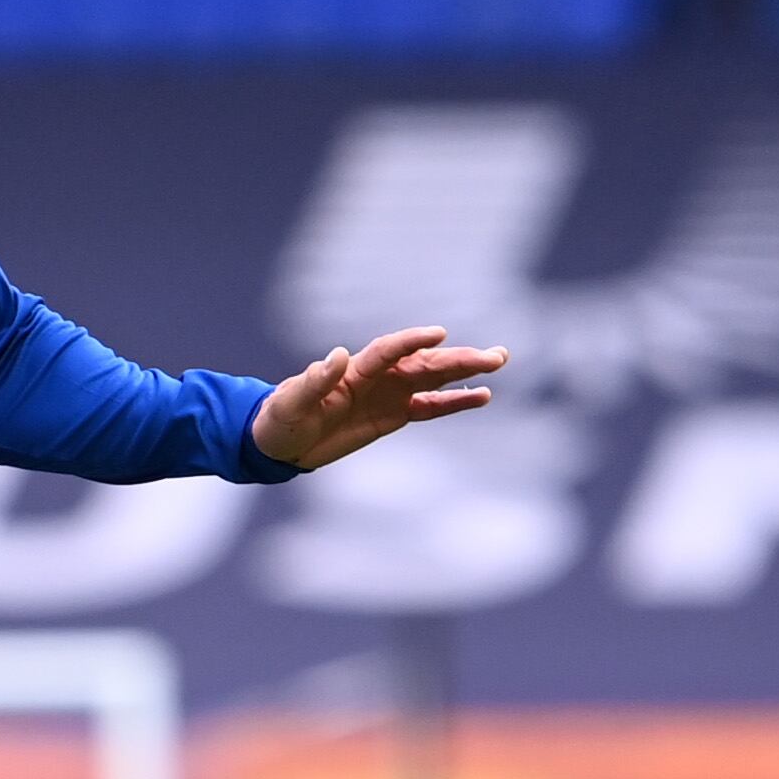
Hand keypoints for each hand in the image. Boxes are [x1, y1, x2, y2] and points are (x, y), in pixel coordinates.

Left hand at [248, 325, 506, 470]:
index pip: (388, 351)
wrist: (281, 444)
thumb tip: (337, 355)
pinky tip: (482, 396)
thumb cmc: (280, 419)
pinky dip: (455, 402)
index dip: (412, 342)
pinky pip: (430, 406)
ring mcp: (389, 394)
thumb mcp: (290, 403)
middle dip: (458, 358)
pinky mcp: (394, 416)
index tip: (439, 334)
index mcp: (353, 370)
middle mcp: (377, 377)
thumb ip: (314, 381)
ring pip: (434, 379)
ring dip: (465, 371)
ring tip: (498, 362)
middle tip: (494, 356)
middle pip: (423, 362)